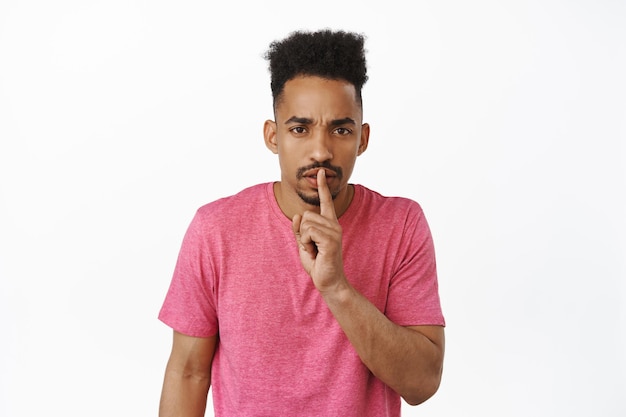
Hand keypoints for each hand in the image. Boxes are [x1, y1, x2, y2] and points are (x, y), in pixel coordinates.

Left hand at [292, 169, 345, 291]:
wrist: (328, 281)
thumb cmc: (318, 263)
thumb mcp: (304, 244)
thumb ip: (299, 229)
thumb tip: (296, 216)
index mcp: (329, 224)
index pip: (326, 202)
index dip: (323, 187)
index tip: (321, 172)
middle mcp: (334, 225)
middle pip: (305, 215)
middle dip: (302, 233)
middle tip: (311, 247)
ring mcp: (334, 231)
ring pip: (306, 223)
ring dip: (304, 239)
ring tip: (314, 251)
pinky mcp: (331, 240)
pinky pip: (308, 232)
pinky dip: (306, 243)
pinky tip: (315, 252)